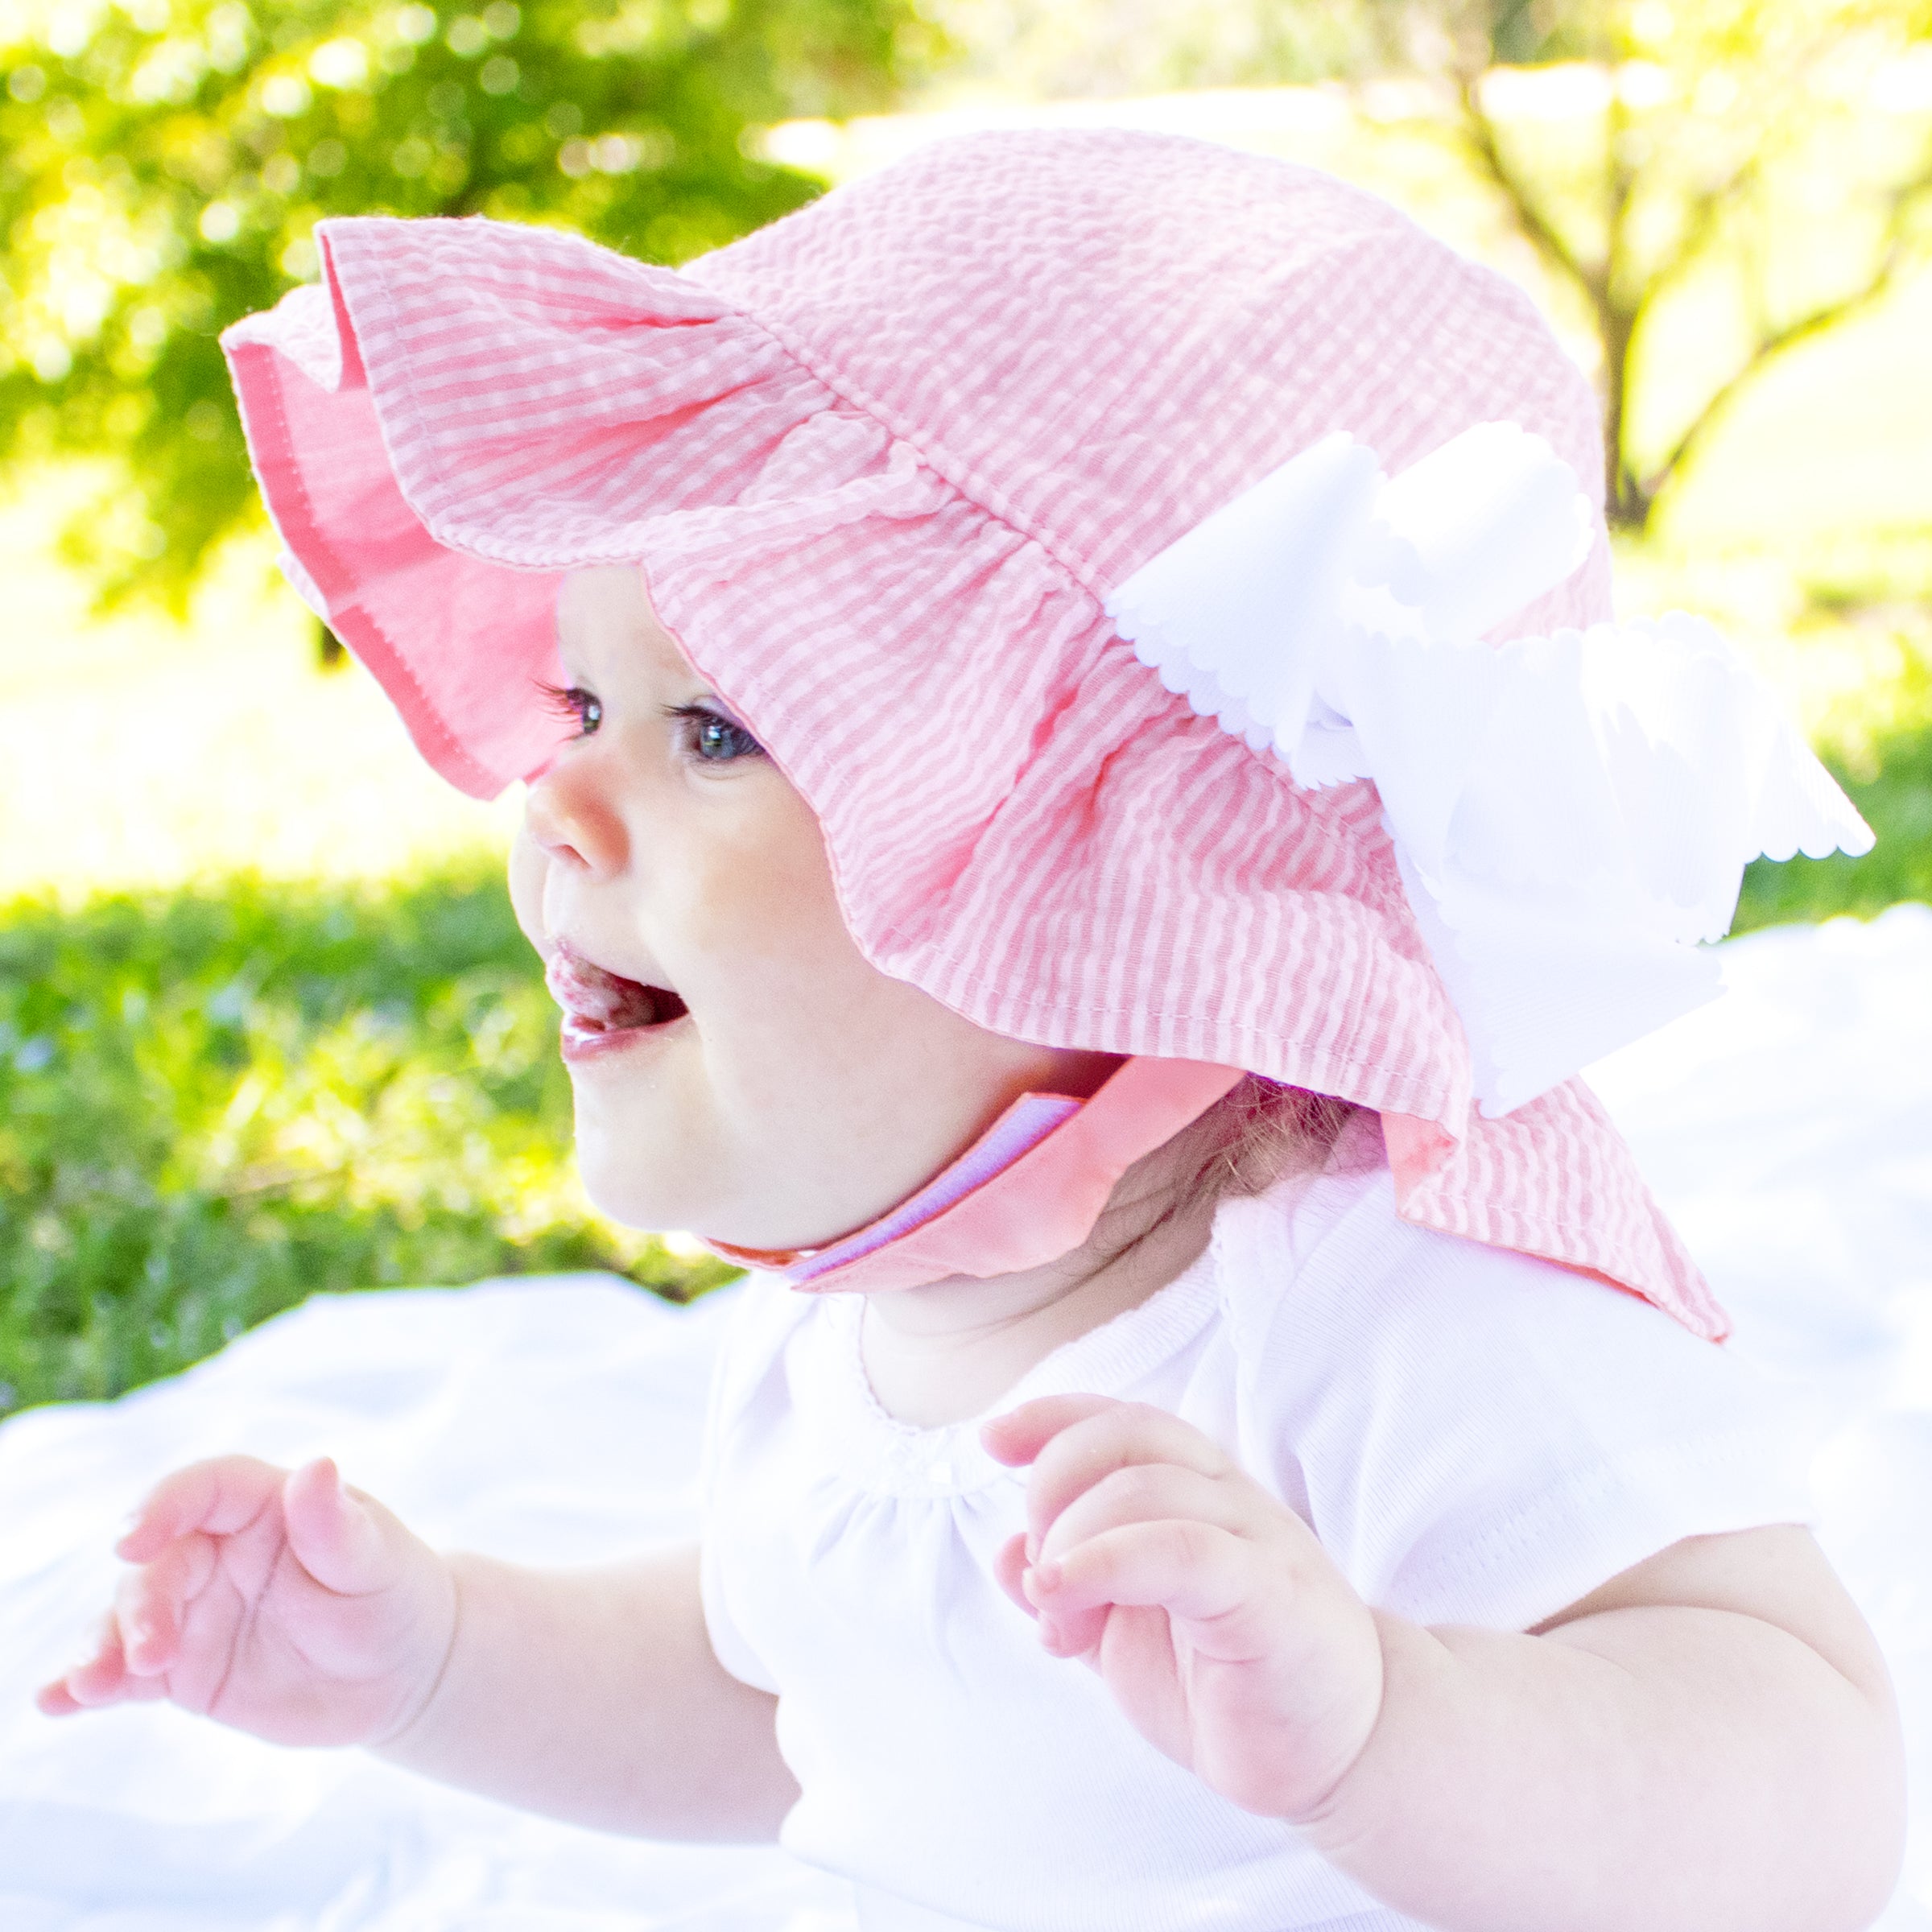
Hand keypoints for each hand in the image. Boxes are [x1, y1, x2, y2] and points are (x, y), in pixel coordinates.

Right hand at [36, 1454, 458, 1749]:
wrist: (399, 1672)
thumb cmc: (393, 1596)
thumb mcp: (376, 1562)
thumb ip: (336, 1524)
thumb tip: (317, 1466)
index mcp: (264, 1506)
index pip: (205, 1489)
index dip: (163, 1505)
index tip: (130, 1538)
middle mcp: (216, 1551)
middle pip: (157, 1563)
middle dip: (141, 1605)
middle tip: (153, 1654)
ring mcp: (192, 1610)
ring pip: (127, 1619)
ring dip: (100, 1649)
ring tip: (85, 1686)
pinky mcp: (180, 1667)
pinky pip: (125, 1673)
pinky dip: (87, 1685)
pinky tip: (56, 1701)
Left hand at [981, 1394, 1384, 1822]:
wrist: (1339, 1750)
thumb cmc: (1233, 1680)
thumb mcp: (1128, 1631)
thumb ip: (1073, 1589)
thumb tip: (1008, 1556)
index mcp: (1196, 1491)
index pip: (1121, 1419)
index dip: (1053, 1417)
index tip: (992, 1439)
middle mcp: (1226, 1497)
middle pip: (1124, 1435)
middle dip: (1052, 1487)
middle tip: (1040, 1572)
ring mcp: (1255, 1540)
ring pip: (1143, 1488)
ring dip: (1071, 1548)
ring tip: (1059, 1620)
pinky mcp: (1270, 1595)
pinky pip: (1182, 1550)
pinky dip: (1108, 1561)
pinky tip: (1063, 1601)